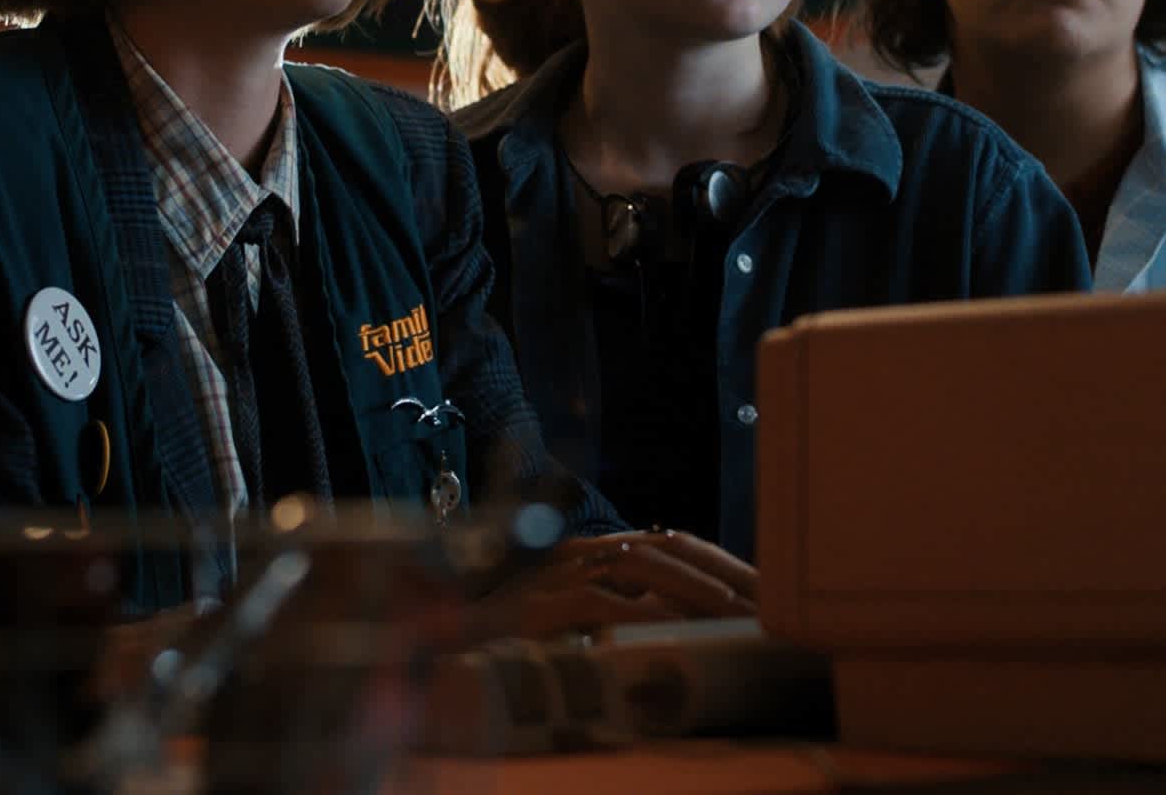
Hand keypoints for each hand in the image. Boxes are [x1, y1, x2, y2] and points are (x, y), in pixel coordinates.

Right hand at [468, 530, 757, 643]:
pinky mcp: (539, 607)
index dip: (711, 564)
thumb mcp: (560, 624)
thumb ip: (603, 615)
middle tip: (761, 604)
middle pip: (660, 547)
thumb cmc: (496, 641)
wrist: (428, 644)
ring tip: (735, 616)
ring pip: (640, 565)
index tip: (754, 590)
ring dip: (694, 591)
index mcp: (583, 553)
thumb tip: (660, 624)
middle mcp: (573, 554)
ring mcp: (555, 576)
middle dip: (715, 573)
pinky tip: (679, 635)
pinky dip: (646, 617)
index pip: (662, 544)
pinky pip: (606, 604)